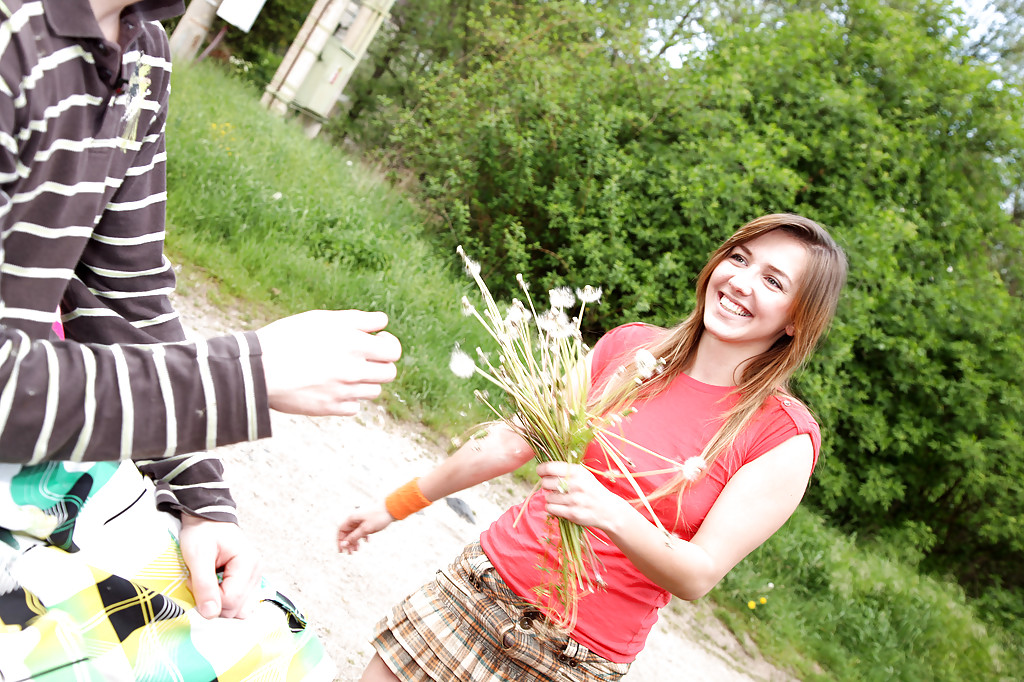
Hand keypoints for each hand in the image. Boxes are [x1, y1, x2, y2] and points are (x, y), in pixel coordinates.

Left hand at [179, 514, 261, 619]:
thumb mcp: (197, 555)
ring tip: (207, 583)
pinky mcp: (247, 583)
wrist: (205, 519)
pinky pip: (237, 604)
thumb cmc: (202, 532)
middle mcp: (256, 573)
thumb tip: (210, 614)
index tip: (194, 582)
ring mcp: (253, 579)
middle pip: (236, 608)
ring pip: (238, 609)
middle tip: (199, 581)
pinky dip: (222, 600)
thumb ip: (204, 585)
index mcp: (248, 564)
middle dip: (213, 601)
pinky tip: (214, 586)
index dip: (208, 599)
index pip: (231, 600)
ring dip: (218, 602)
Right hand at [257, 310, 401, 415]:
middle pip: (389, 373)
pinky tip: (332, 387)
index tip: (379, 340)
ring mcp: (344, 391)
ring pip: (374, 391)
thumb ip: (357, 320)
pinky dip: (348, 398)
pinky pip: (354, 407)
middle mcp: (354, 370)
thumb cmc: (287, 338)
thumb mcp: (322, 319)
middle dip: (380, 364)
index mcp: (354, 344)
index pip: (394, 350)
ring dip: (365, 381)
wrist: (258, 369)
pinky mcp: (331, 408)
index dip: (389, 344)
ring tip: (344, 371)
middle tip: (364, 357)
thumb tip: (381, 323)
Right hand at [337, 503, 394, 553]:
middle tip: (350, 553)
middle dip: (348, 543)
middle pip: (347, 532)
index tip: (341, 550)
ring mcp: (361, 520)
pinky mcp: (367, 522)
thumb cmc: (378, 517)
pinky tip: (367, 541)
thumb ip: (354, 536)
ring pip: (355, 532)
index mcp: (352, 518)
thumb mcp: (365, 529)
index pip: (341, 530)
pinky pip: (362, 531)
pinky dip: (363, 537)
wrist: (392, 509)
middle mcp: (355, 519)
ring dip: (355, 541)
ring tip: (357, 550)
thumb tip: (344, 544)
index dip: (340, 541)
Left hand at [536, 461, 629, 533]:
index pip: (549, 468)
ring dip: (551, 498)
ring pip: (548, 497)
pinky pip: (550, 508)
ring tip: (560, 498)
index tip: (541, 472)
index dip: (541, 470)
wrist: (607, 509)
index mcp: (577, 471)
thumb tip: (543, 468)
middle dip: (546, 485)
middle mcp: (576, 484)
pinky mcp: (572, 513)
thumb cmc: (591, 490)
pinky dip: (551, 507)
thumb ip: (565, 470)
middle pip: (545, 483)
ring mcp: (574, 499)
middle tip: (553, 487)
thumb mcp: (583, 474)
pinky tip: (559, 506)